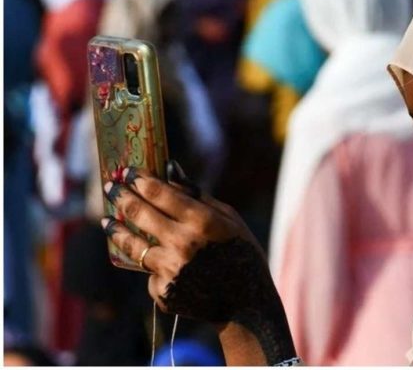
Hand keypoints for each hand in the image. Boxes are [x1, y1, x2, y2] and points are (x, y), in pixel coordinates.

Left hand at [101, 161, 295, 364]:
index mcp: (202, 222)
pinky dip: (153, 265)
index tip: (127, 172)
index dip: (139, 179)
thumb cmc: (241, 252)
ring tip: (107, 221)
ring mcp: (171, 270)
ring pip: (133, 245)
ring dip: (116, 230)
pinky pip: (150, 272)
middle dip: (121, 196)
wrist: (247, 303)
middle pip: (139, 214)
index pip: (159, 193)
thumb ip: (197, 194)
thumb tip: (169, 168)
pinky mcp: (163, 292)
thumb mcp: (229, 218)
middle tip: (110, 187)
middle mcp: (183, 244)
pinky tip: (159, 264)